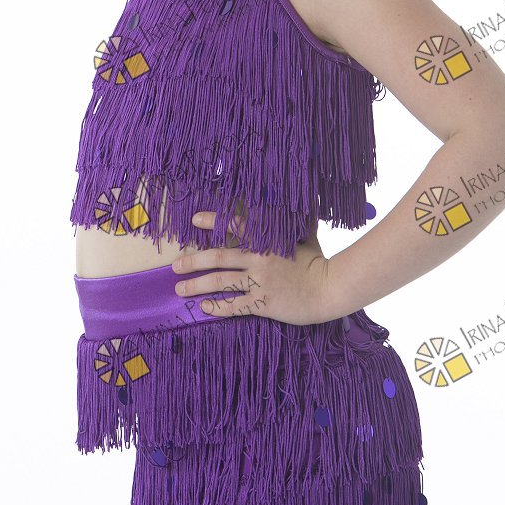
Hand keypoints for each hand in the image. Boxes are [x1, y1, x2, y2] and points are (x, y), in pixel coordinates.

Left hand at [171, 208, 331, 325]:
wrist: (329, 289)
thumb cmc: (317, 260)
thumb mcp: (305, 234)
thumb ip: (295, 219)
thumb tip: (305, 197)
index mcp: (266, 240)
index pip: (235, 225)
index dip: (213, 221)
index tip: (194, 220)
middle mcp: (259, 259)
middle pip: (218, 257)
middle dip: (193, 260)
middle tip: (175, 265)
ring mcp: (259, 282)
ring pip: (221, 282)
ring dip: (197, 285)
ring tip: (179, 289)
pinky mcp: (263, 303)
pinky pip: (235, 306)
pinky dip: (217, 307)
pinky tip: (203, 307)